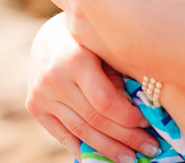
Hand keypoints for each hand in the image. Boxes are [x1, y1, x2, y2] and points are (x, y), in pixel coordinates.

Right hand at [26, 15, 160, 162]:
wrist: (49, 34)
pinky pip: (63, 135)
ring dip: (109, 149)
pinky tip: (103, 158)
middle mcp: (54, 79)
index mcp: (75, 60)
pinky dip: (84, 148)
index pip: (105, 102)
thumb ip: (117, 77)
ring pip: (81, 131)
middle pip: (95, 120)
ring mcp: (41, 94)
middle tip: (150, 148)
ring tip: (130, 159)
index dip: (128, 118)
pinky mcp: (34, 106)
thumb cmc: (88, 38)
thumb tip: (139, 115)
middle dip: (125, 138)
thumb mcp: (105, 47)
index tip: (148, 123)